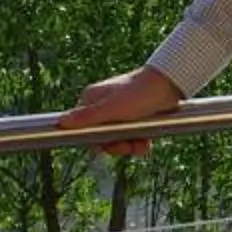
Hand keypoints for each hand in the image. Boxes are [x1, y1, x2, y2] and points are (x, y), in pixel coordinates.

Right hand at [59, 66, 183, 156]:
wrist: (170, 85)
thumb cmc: (139, 93)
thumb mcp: (112, 108)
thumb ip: (87, 117)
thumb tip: (61, 122)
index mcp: (92, 100)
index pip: (83, 129)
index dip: (94, 141)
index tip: (107, 146)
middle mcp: (103, 106)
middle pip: (101, 137)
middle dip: (116, 146)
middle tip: (128, 146)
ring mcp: (119, 113)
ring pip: (118, 140)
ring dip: (130, 146)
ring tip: (141, 145)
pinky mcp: (134, 118)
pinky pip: (131, 137)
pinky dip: (138, 143)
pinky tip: (146, 144)